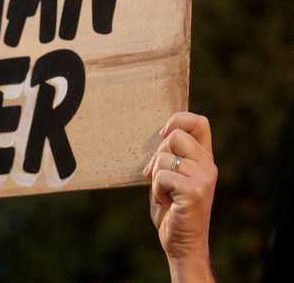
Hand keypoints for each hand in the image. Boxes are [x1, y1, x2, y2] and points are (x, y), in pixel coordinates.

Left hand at [143, 112, 217, 282]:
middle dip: (157, 154)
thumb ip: (171, 156)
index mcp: (204, 159)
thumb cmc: (172, 209)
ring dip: (155, 178)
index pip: (200, 123)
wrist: (182, 244)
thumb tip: (159, 133)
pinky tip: (167, 203)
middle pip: (176, 136)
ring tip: (165, 194)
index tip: (163, 134)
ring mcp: (203, 179)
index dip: (178, 120)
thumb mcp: (171, 177)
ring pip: (164, 158)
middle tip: (157, 176)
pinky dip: (156, 190)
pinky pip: (161, 177)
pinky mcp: (194, 192)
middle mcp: (208, 166)